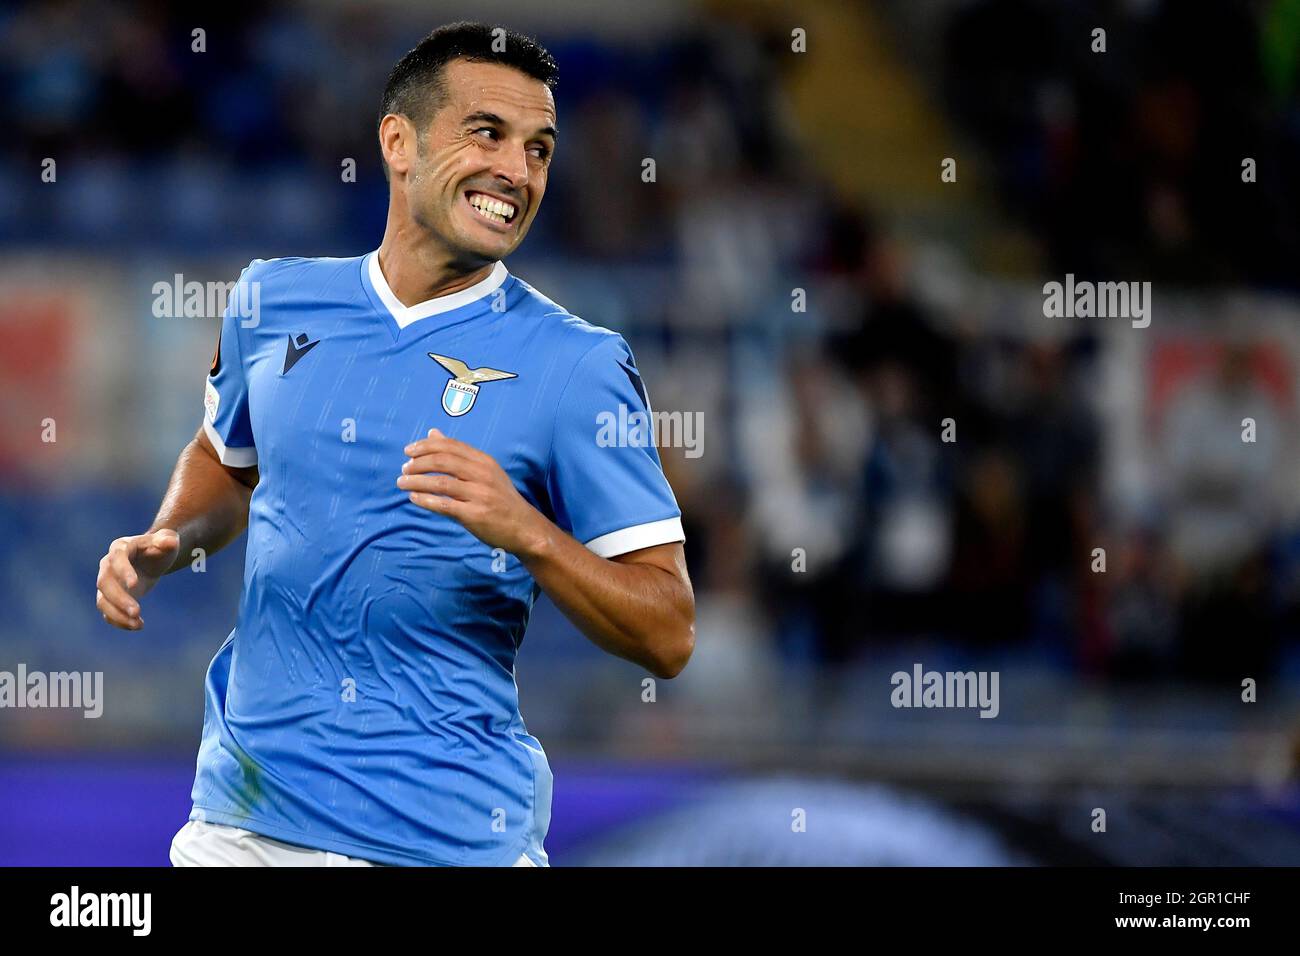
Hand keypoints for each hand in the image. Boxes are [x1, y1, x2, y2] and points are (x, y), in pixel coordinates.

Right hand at [95, 529, 180, 629]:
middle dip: (119, 598)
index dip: (123, 571)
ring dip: (117, 614)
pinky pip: (107, 612)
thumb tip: (169, 542)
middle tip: (137, 611)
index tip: (134, 585)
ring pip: (102, 600)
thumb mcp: (167, 541)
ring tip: (137, 623)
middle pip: (104, 583)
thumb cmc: (159, 548)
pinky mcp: (110, 598)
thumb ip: (167, 541)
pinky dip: (119, 621)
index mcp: (120, 548)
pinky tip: (137, 625)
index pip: (117, 558)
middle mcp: (108, 566)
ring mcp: (106, 583)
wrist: (152, 559)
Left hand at [398, 429, 549, 556]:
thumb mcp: (484, 471)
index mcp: (484, 461)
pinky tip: (414, 498)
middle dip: (418, 463)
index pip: (450, 446)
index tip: (408, 451)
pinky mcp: (476, 515)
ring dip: (416, 482)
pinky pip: (445, 505)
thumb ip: (458, 453)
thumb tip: (432, 432)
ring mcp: (480, 495)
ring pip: (440, 483)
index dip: (426, 446)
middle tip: (404, 469)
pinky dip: (426, 500)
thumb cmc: (500, 498)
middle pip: (443, 461)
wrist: (524, 527)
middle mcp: (483, 475)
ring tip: (401, 483)